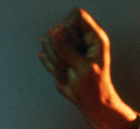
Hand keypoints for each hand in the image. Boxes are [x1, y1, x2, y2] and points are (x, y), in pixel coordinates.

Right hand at [39, 8, 136, 128]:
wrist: (89, 102)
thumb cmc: (93, 87)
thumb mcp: (83, 68)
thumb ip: (68, 49)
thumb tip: (56, 31)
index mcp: (95, 37)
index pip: (77, 15)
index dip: (71, 29)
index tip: (76, 47)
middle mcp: (81, 38)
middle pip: (58, 28)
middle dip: (60, 50)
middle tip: (72, 65)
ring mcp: (69, 45)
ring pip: (48, 40)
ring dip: (55, 60)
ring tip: (69, 70)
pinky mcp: (58, 54)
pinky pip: (44, 52)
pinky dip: (51, 65)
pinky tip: (64, 73)